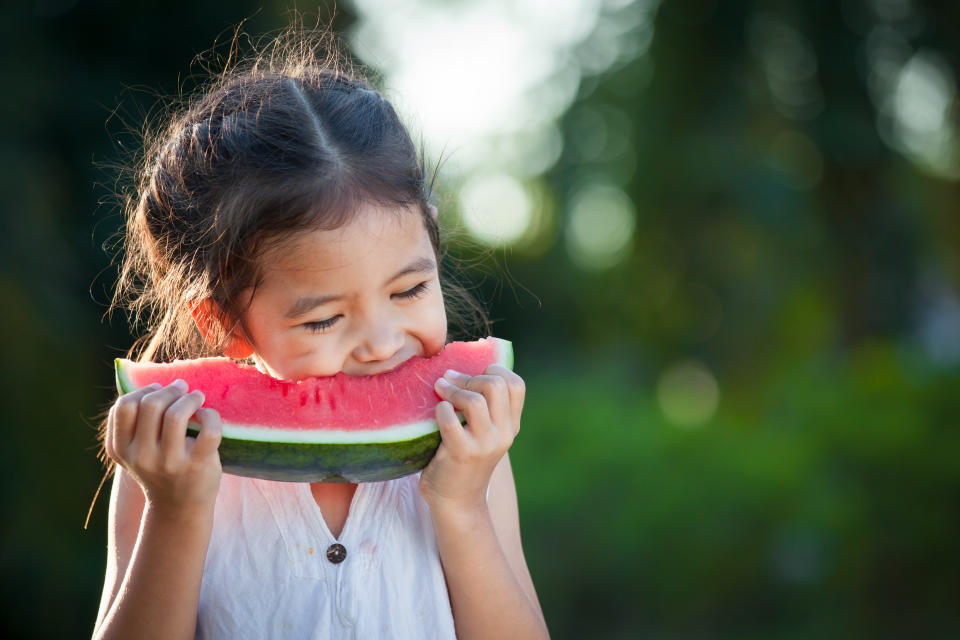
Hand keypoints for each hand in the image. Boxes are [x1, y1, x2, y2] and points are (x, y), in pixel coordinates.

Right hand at [105, 379, 222, 515]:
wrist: (179, 508)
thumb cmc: (159, 468)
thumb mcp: (137, 450)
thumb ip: (134, 423)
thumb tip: (151, 382)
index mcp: (123, 450)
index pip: (124, 407)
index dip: (143, 391)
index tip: (158, 390)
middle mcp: (143, 457)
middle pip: (151, 405)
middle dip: (169, 390)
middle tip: (182, 388)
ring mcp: (170, 463)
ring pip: (176, 415)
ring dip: (190, 398)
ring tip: (197, 397)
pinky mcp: (197, 466)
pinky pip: (209, 430)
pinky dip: (210, 415)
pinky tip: (208, 415)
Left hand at [419, 365, 524, 511]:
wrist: (457, 503)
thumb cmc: (463, 460)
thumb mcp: (483, 433)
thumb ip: (484, 407)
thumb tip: (460, 368)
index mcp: (511, 425)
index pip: (516, 384)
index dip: (494, 370)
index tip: (473, 374)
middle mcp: (504, 434)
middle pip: (496, 385)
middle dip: (469, 377)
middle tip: (450, 382)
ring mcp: (485, 445)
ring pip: (475, 400)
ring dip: (452, 390)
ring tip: (439, 391)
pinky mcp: (462, 453)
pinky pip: (450, 418)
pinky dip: (440, 409)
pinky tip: (436, 413)